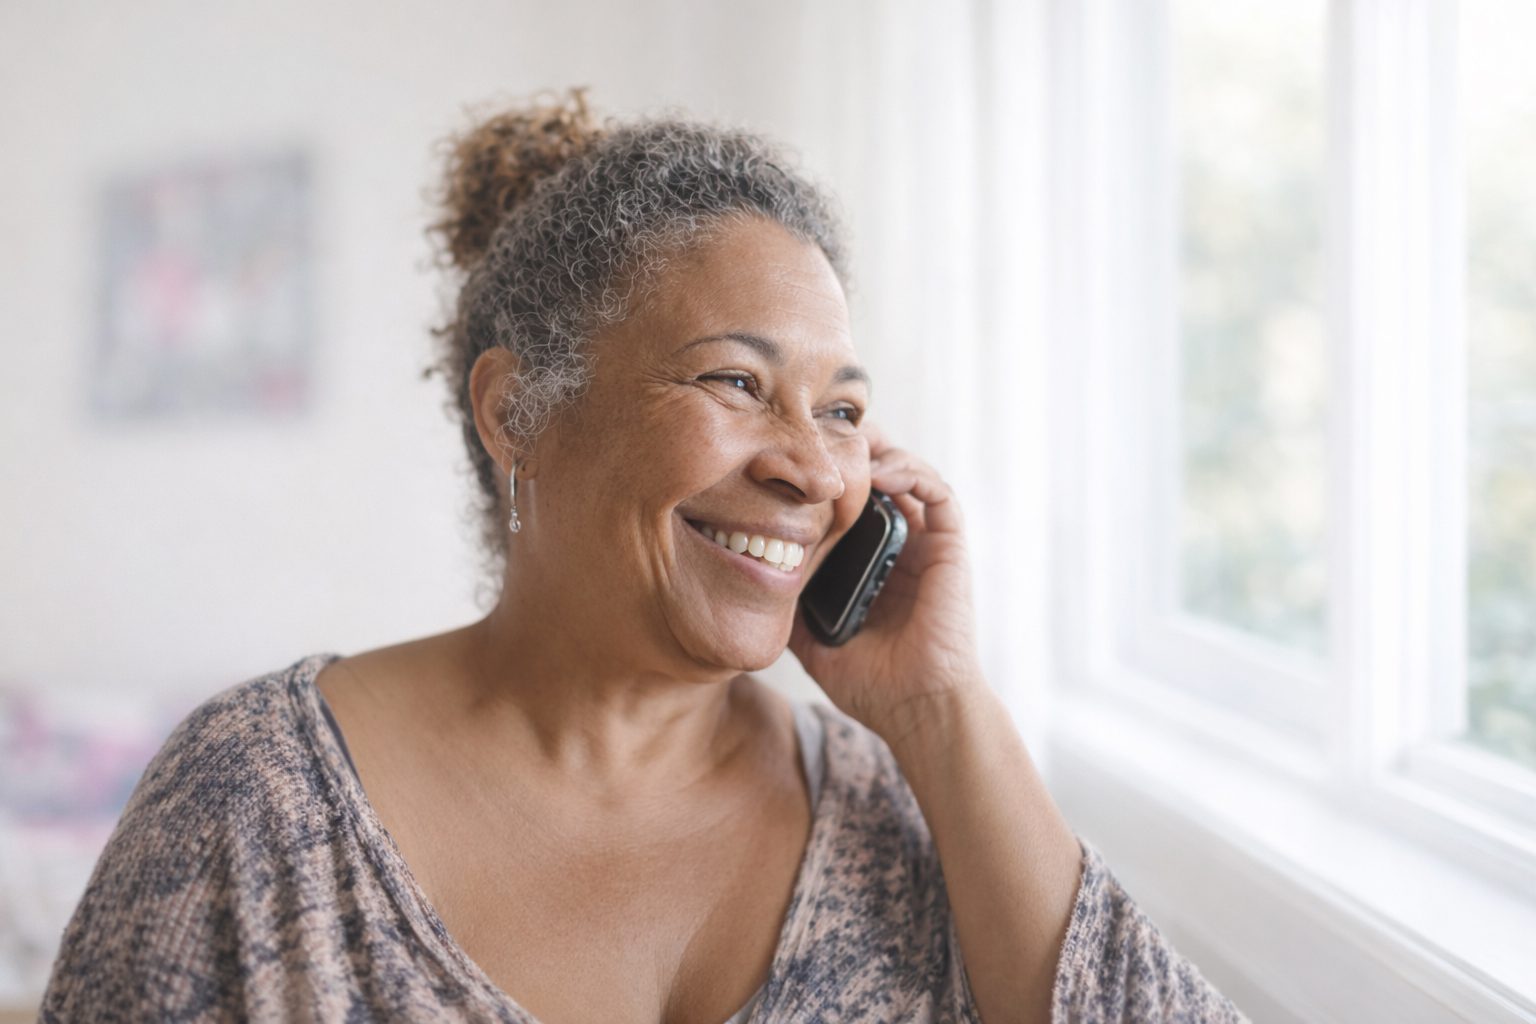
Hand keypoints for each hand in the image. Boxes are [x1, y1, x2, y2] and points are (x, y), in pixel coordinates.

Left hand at [788, 420, 987, 747]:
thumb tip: (741, 584)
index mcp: (868, 558)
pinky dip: (910, 472)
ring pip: (907, 470)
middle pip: (878, 472)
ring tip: (843, 440)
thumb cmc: (869, 681)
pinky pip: (937, 492)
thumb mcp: (810, 635)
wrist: (913, 709)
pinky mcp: (949, 547)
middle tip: (814, 429)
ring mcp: (925, 542)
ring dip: (877, 450)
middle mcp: (898, 542)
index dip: (825, 470)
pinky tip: (879, 472)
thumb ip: (787, 605)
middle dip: (849, 446)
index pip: (849, 496)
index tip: (790, 453)